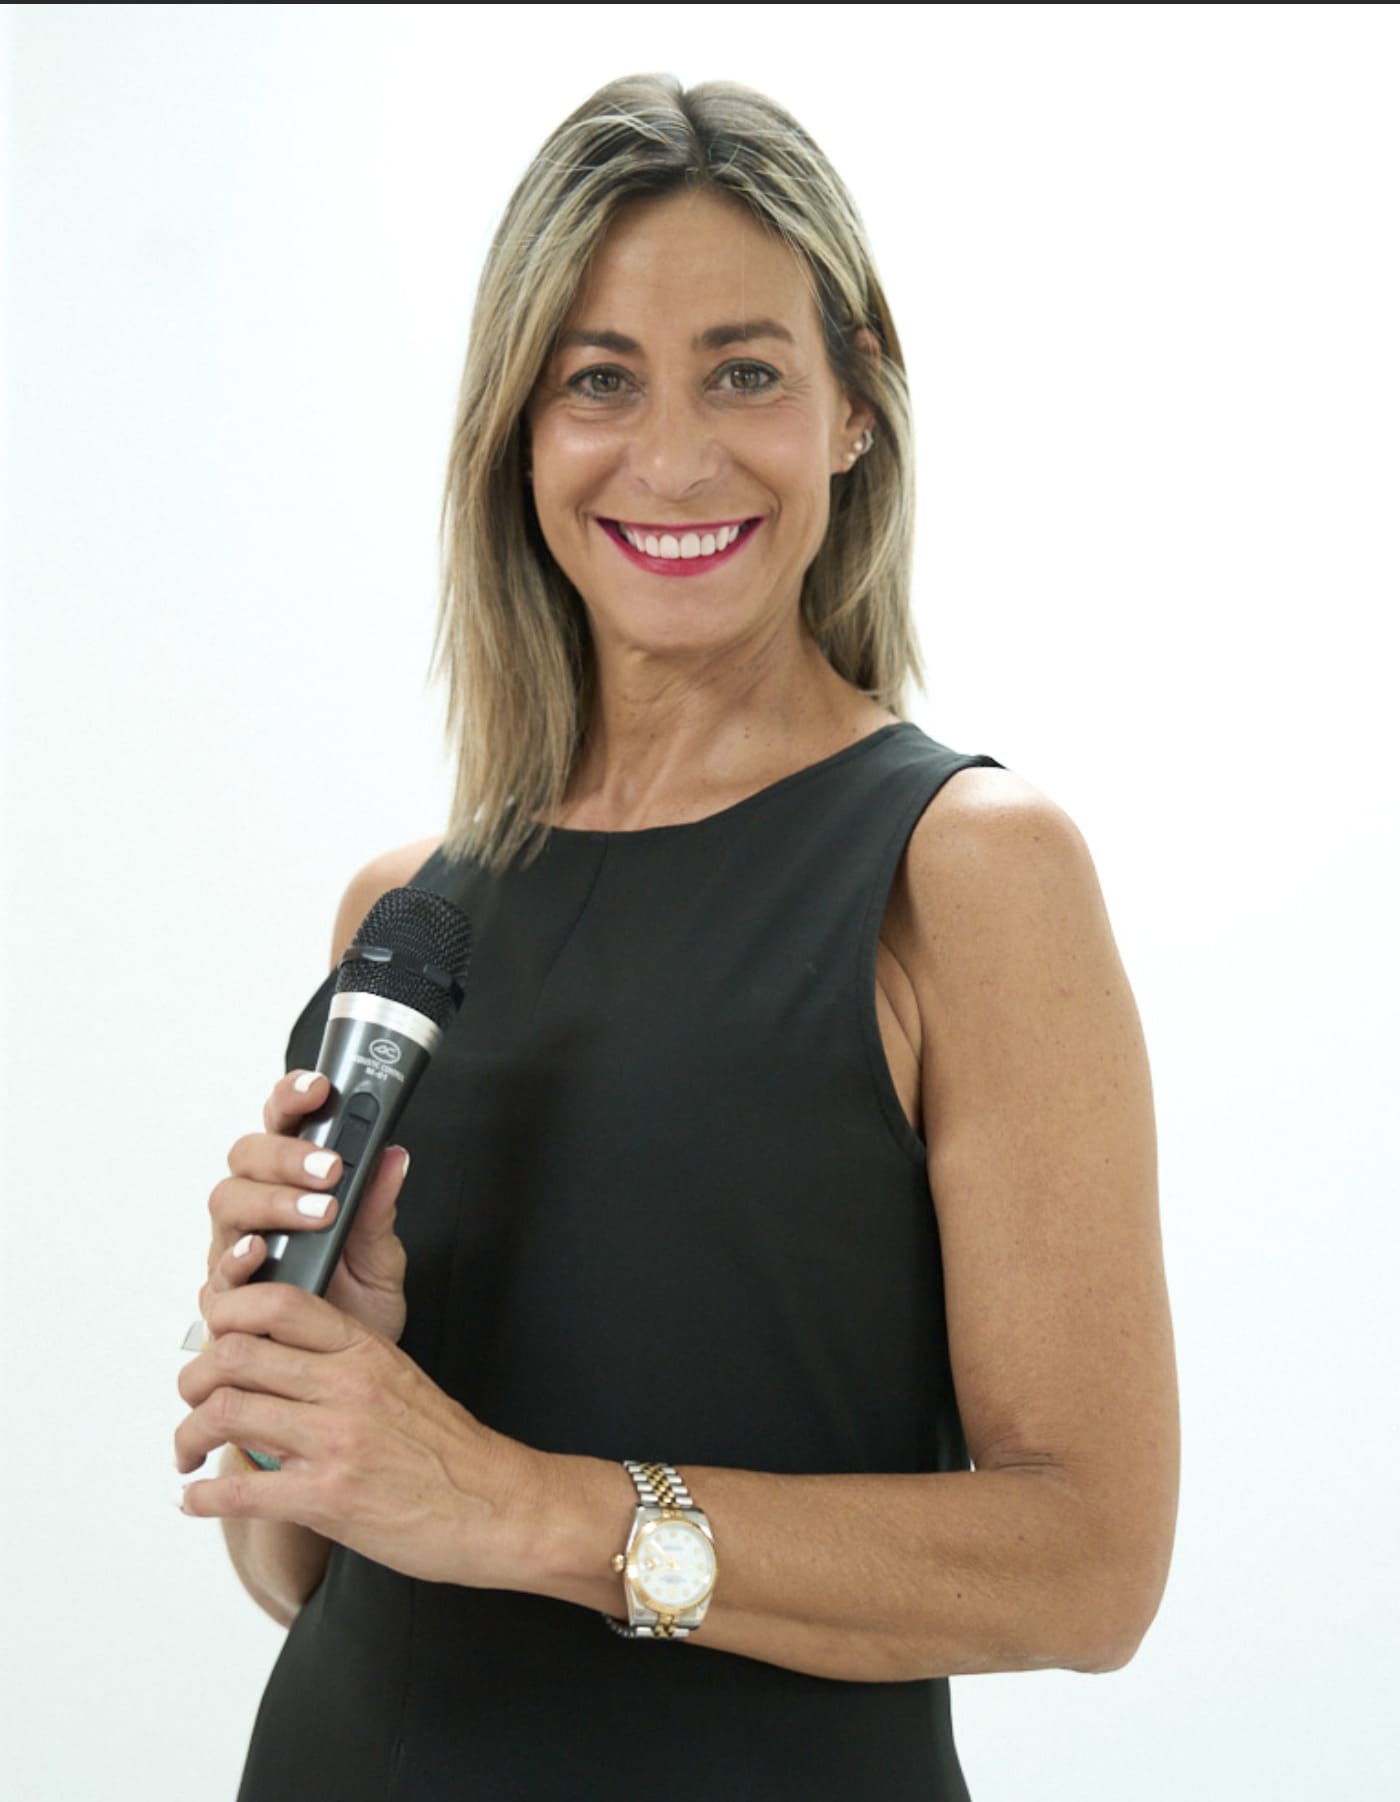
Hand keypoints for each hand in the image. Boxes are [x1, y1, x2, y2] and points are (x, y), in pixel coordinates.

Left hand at [175, 1281, 543, 1590]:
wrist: (498, 1505)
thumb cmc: (448, 1448)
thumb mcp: (398, 1380)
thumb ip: (338, 1364)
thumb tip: (272, 1361)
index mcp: (364, 1350)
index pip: (277, 1302)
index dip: (227, 1312)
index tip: (212, 1337)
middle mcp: (346, 1386)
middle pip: (235, 1354)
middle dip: (194, 1379)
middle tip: (191, 1399)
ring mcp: (336, 1441)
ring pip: (226, 1414)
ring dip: (187, 1436)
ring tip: (187, 1451)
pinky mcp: (329, 1498)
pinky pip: (241, 1490)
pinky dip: (201, 1496)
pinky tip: (193, 1498)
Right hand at [201, 1069, 408, 1344]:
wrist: (340, 1381)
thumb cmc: (354, 1311)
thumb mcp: (380, 1258)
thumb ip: (379, 1209)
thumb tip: (393, 1155)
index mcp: (293, 1186)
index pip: (282, 1126)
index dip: (293, 1098)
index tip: (320, 1087)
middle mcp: (256, 1211)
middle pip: (246, 1157)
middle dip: (286, 1154)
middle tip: (329, 1169)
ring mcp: (233, 1251)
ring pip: (227, 1202)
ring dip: (271, 1200)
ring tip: (315, 1210)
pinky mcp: (224, 1298)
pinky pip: (216, 1269)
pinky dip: (237, 1257)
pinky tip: (259, 1251)